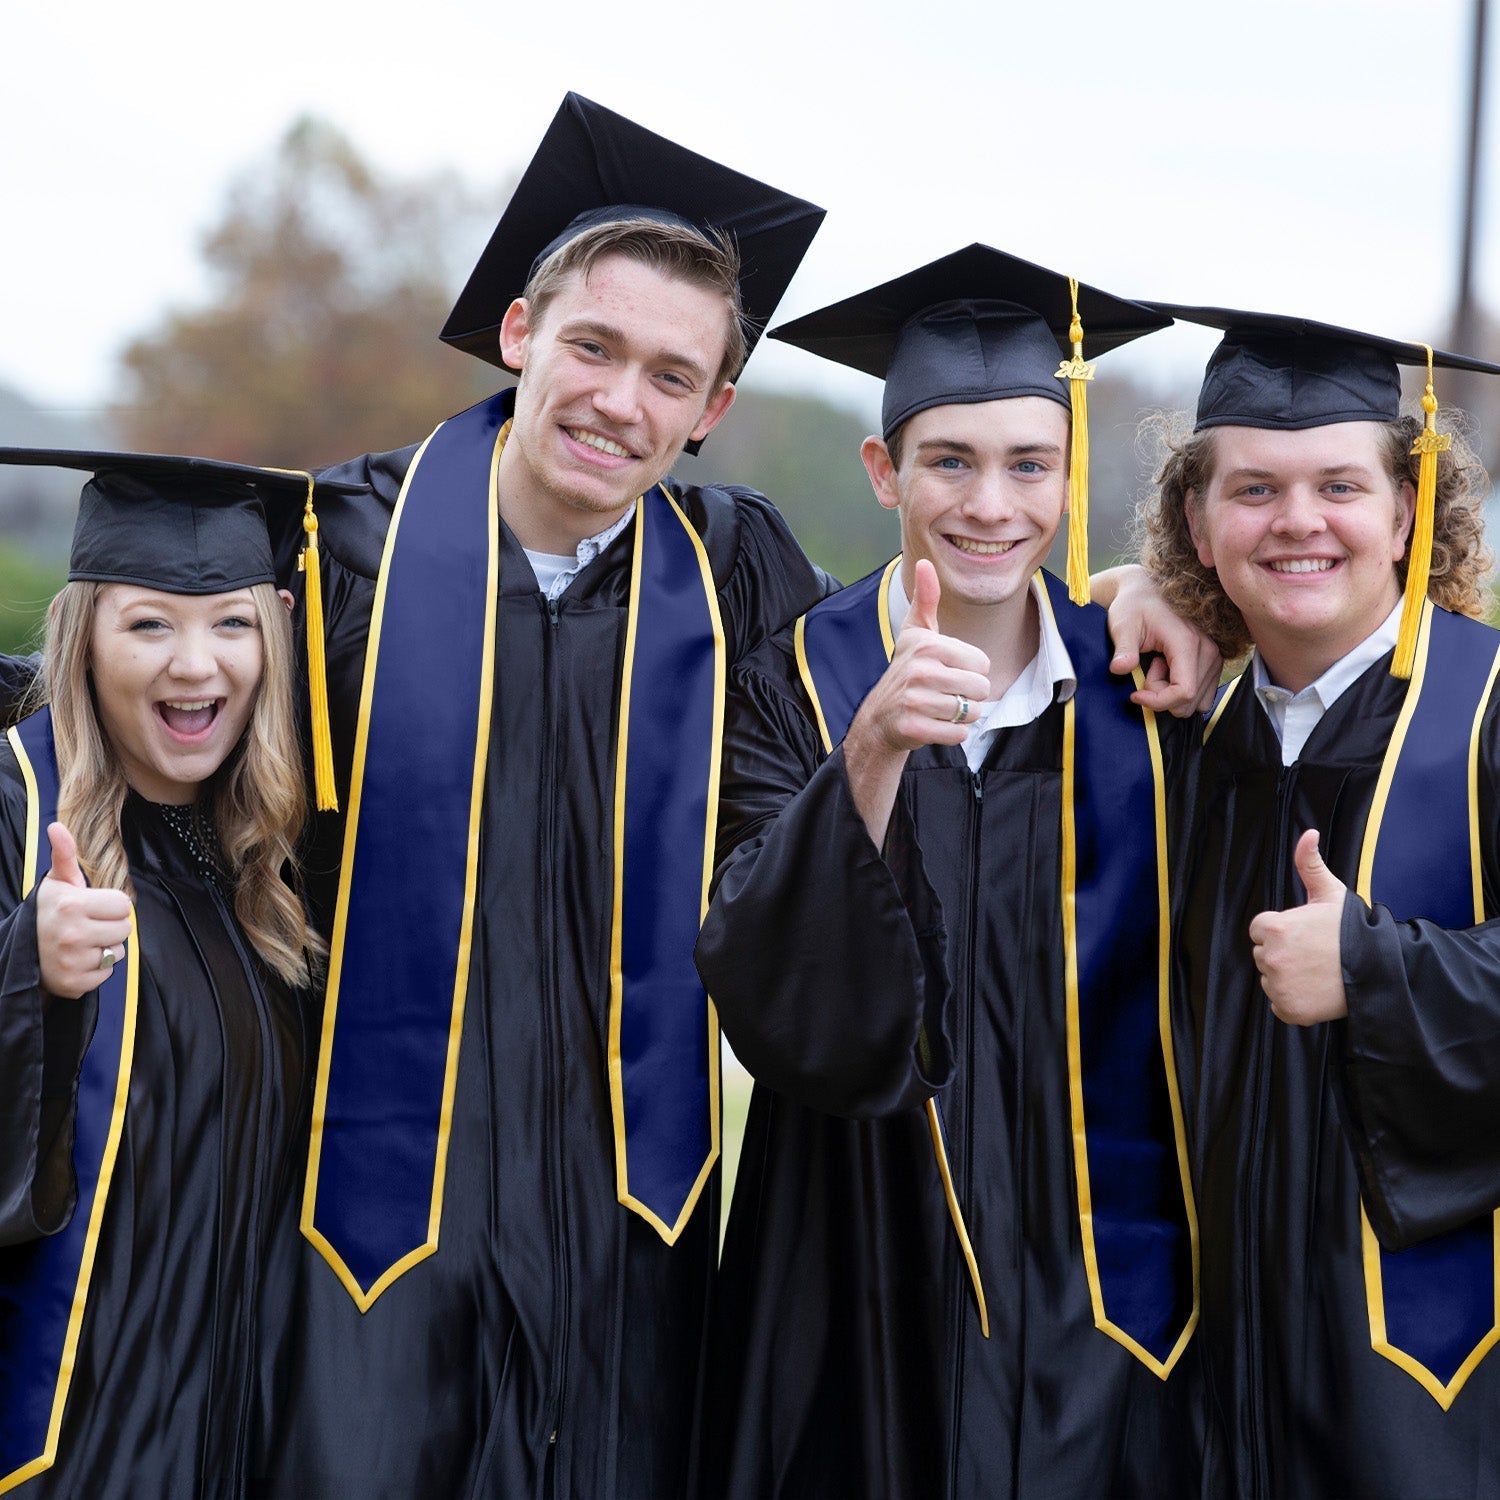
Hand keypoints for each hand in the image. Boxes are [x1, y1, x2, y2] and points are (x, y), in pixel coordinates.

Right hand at [35, 822, 132, 998]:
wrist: (22, 952)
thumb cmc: (48, 912)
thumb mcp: (56, 882)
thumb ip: (65, 854)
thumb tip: (56, 826)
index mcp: (72, 905)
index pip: (124, 904)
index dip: (110, 905)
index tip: (90, 907)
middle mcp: (72, 934)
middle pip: (125, 928)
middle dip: (110, 926)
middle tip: (86, 926)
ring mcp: (72, 961)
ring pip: (117, 952)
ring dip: (104, 948)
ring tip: (80, 943)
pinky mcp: (74, 983)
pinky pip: (107, 974)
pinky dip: (96, 970)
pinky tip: (77, 961)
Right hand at [851, 560, 991, 755]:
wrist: (880, 716)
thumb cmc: (907, 670)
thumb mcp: (916, 633)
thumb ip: (926, 599)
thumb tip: (925, 562)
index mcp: (928, 645)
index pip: (982, 663)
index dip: (970, 671)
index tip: (948, 672)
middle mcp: (920, 671)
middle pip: (981, 688)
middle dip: (969, 696)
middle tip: (945, 693)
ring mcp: (916, 701)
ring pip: (971, 712)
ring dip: (961, 715)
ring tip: (939, 708)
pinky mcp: (914, 727)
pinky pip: (959, 734)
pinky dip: (952, 733)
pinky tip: (934, 724)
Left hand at [1098, 564, 1221, 717]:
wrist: (1147, 592)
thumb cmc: (1134, 606)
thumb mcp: (1123, 625)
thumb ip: (1123, 649)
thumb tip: (1120, 668)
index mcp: (1187, 642)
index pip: (1184, 692)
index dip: (1158, 701)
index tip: (1136, 694)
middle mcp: (1208, 650)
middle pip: (1189, 700)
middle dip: (1162, 695)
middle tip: (1148, 668)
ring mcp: (1214, 656)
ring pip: (1196, 701)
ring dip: (1172, 693)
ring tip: (1157, 665)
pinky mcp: (1214, 661)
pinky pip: (1202, 694)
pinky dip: (1182, 690)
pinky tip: (1168, 669)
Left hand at [1247, 829, 1348, 1024]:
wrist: (1379, 970)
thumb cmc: (1352, 930)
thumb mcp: (1330, 893)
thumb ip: (1309, 863)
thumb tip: (1308, 833)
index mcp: (1274, 927)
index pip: (1261, 930)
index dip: (1283, 930)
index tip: (1306, 934)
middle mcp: (1271, 957)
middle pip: (1263, 954)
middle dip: (1284, 953)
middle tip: (1315, 953)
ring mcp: (1279, 985)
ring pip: (1271, 978)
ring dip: (1287, 976)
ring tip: (1317, 971)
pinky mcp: (1288, 1009)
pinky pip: (1279, 1003)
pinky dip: (1293, 1000)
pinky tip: (1316, 990)